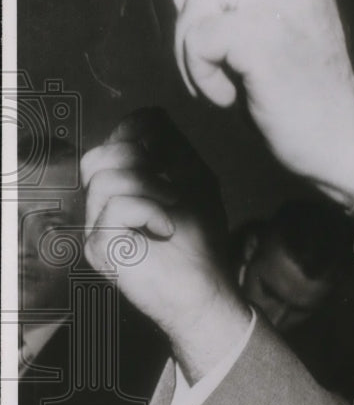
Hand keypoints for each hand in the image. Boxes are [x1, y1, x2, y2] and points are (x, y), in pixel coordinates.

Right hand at [81, 107, 249, 381]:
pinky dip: (150, 211)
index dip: (148, 135)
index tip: (173, 160)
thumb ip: (172, 147)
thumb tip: (148, 117)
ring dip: (152, 188)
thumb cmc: (201, 237)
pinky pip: (116, 206)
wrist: (206, 287)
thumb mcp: (195, 181)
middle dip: (148, 163)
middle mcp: (103, 199)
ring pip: (106, 176)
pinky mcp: (98, 246)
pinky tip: (165, 230)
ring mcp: (96, 224)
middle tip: (177, 191)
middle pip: (106, 151)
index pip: (122, 132)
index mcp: (124, 180)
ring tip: (174, 209)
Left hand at [169, 0, 353, 204]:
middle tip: (204, 33)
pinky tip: (228, 93)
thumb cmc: (308, 87)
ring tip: (219, 73)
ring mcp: (285, 3)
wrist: (345, 140)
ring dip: (191, 42)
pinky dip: (200, 73)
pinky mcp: (265, 39)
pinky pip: (198, 38)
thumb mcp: (291, 17)